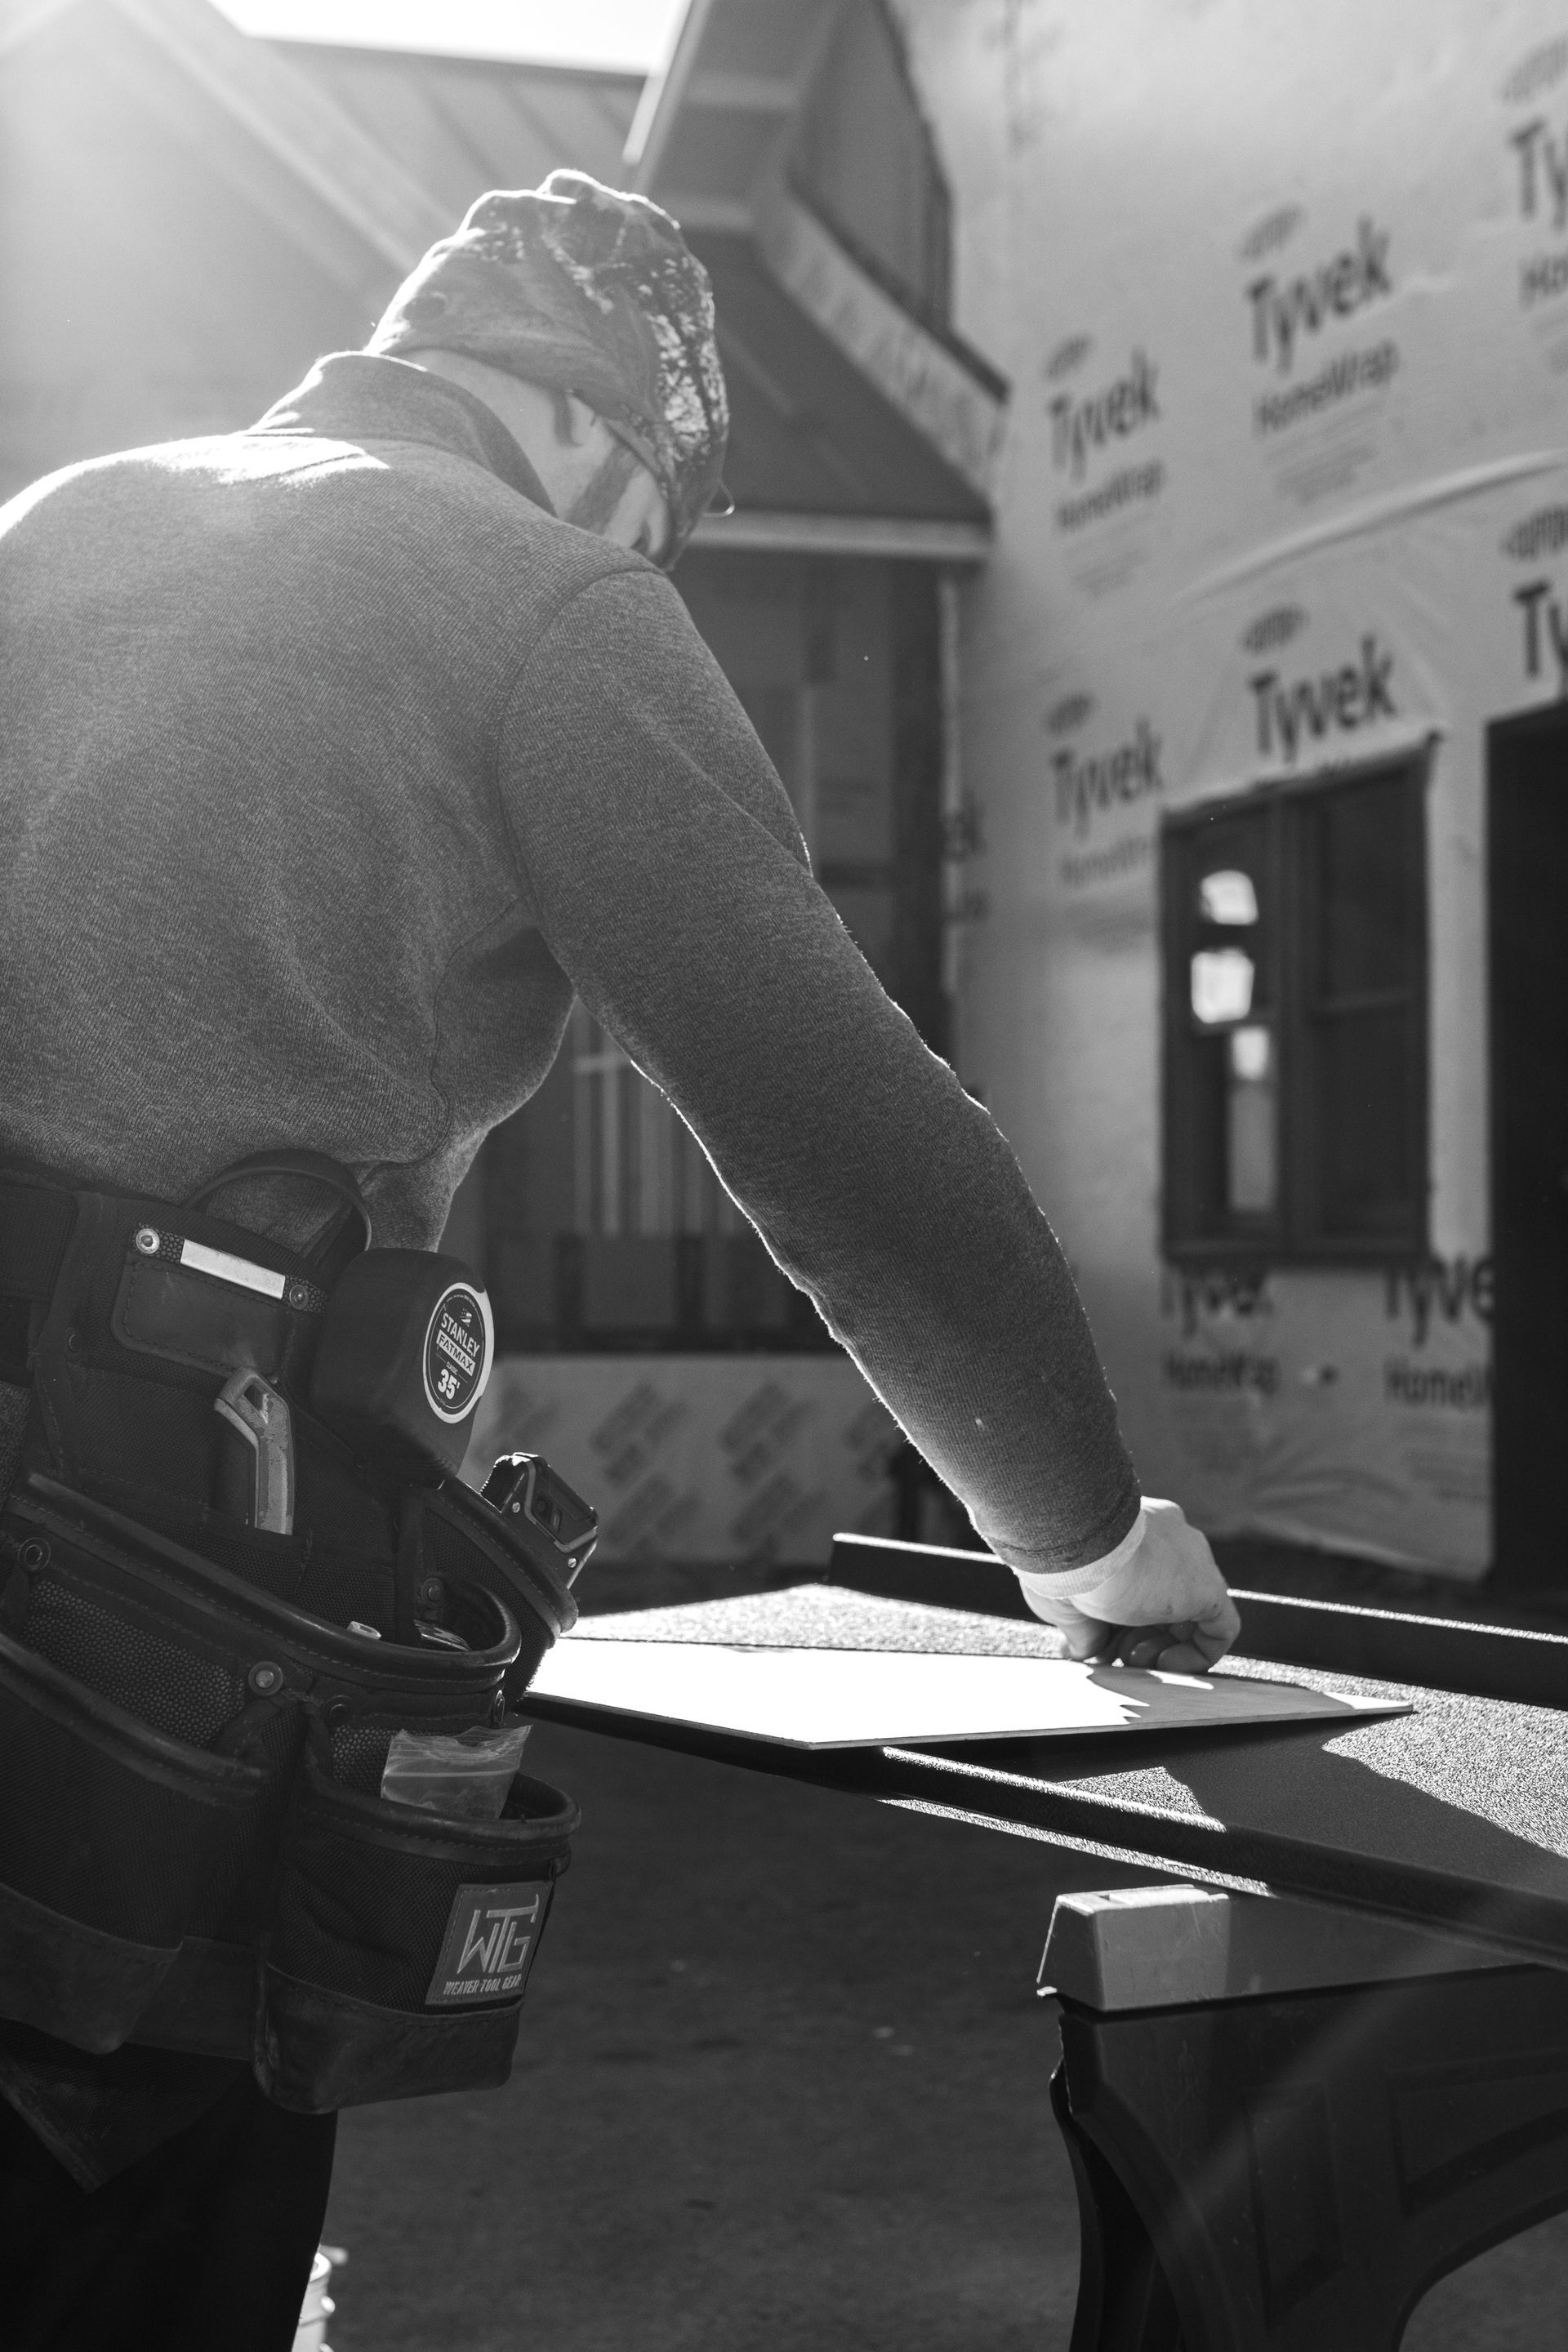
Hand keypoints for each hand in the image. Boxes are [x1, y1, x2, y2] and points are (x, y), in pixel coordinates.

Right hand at [1018, 1499, 1239, 1673]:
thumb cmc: (1059, 1562)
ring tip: (1134, 1660)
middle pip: (1164, 1599)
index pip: (1138, 1581)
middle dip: (1138, 1635)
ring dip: (1164, 1647)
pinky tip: (1166, 1665)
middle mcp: (1167, 1539)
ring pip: (1192, 1614)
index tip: (1098, 1640)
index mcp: (1132, 1530)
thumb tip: (1082, 1648)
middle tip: (1114, 1653)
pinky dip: (1197, 1654)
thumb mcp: (1064, 1599)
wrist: (1077, 1541)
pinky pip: (1220, 1628)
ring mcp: (1191, 1560)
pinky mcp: (1207, 1587)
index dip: (1117, 1622)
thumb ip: (1081, 1626)